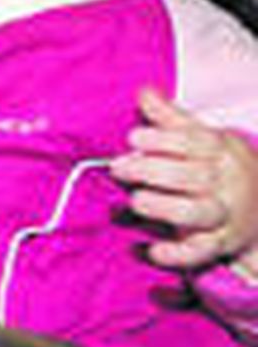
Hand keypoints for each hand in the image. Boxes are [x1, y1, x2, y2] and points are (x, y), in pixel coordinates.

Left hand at [110, 88, 257, 272]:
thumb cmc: (219, 168)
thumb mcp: (203, 140)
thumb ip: (171, 119)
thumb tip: (144, 92)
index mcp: (224, 151)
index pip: (196, 142)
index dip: (163, 139)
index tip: (133, 137)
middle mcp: (228, 182)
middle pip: (193, 176)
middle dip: (152, 170)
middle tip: (118, 167)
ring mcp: (226, 215)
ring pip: (198, 212)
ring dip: (164, 206)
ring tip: (135, 201)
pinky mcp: (220, 244)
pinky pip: (200, 252)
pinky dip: (176, 254)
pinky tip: (150, 250)